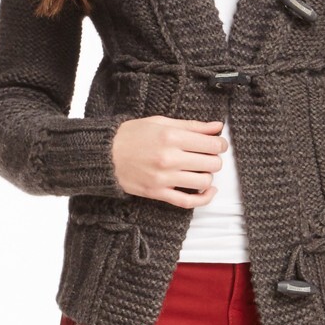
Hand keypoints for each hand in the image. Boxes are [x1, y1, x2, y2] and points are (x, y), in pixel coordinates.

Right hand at [111, 117, 227, 204]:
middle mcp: (169, 158)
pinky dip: (203, 198)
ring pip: (203, 182)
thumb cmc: (131, 135)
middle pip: (211, 164)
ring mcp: (164, 178)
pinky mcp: (158, 193)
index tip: (218, 144)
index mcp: (171, 137)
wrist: (105, 155)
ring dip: (208, 176)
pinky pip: (188, 201)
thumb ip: (192, 126)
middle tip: (209, 156)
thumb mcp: (161, 122)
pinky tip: (207, 191)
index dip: (220, 145)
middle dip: (215, 159)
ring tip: (201, 170)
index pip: (211, 144)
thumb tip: (217, 127)